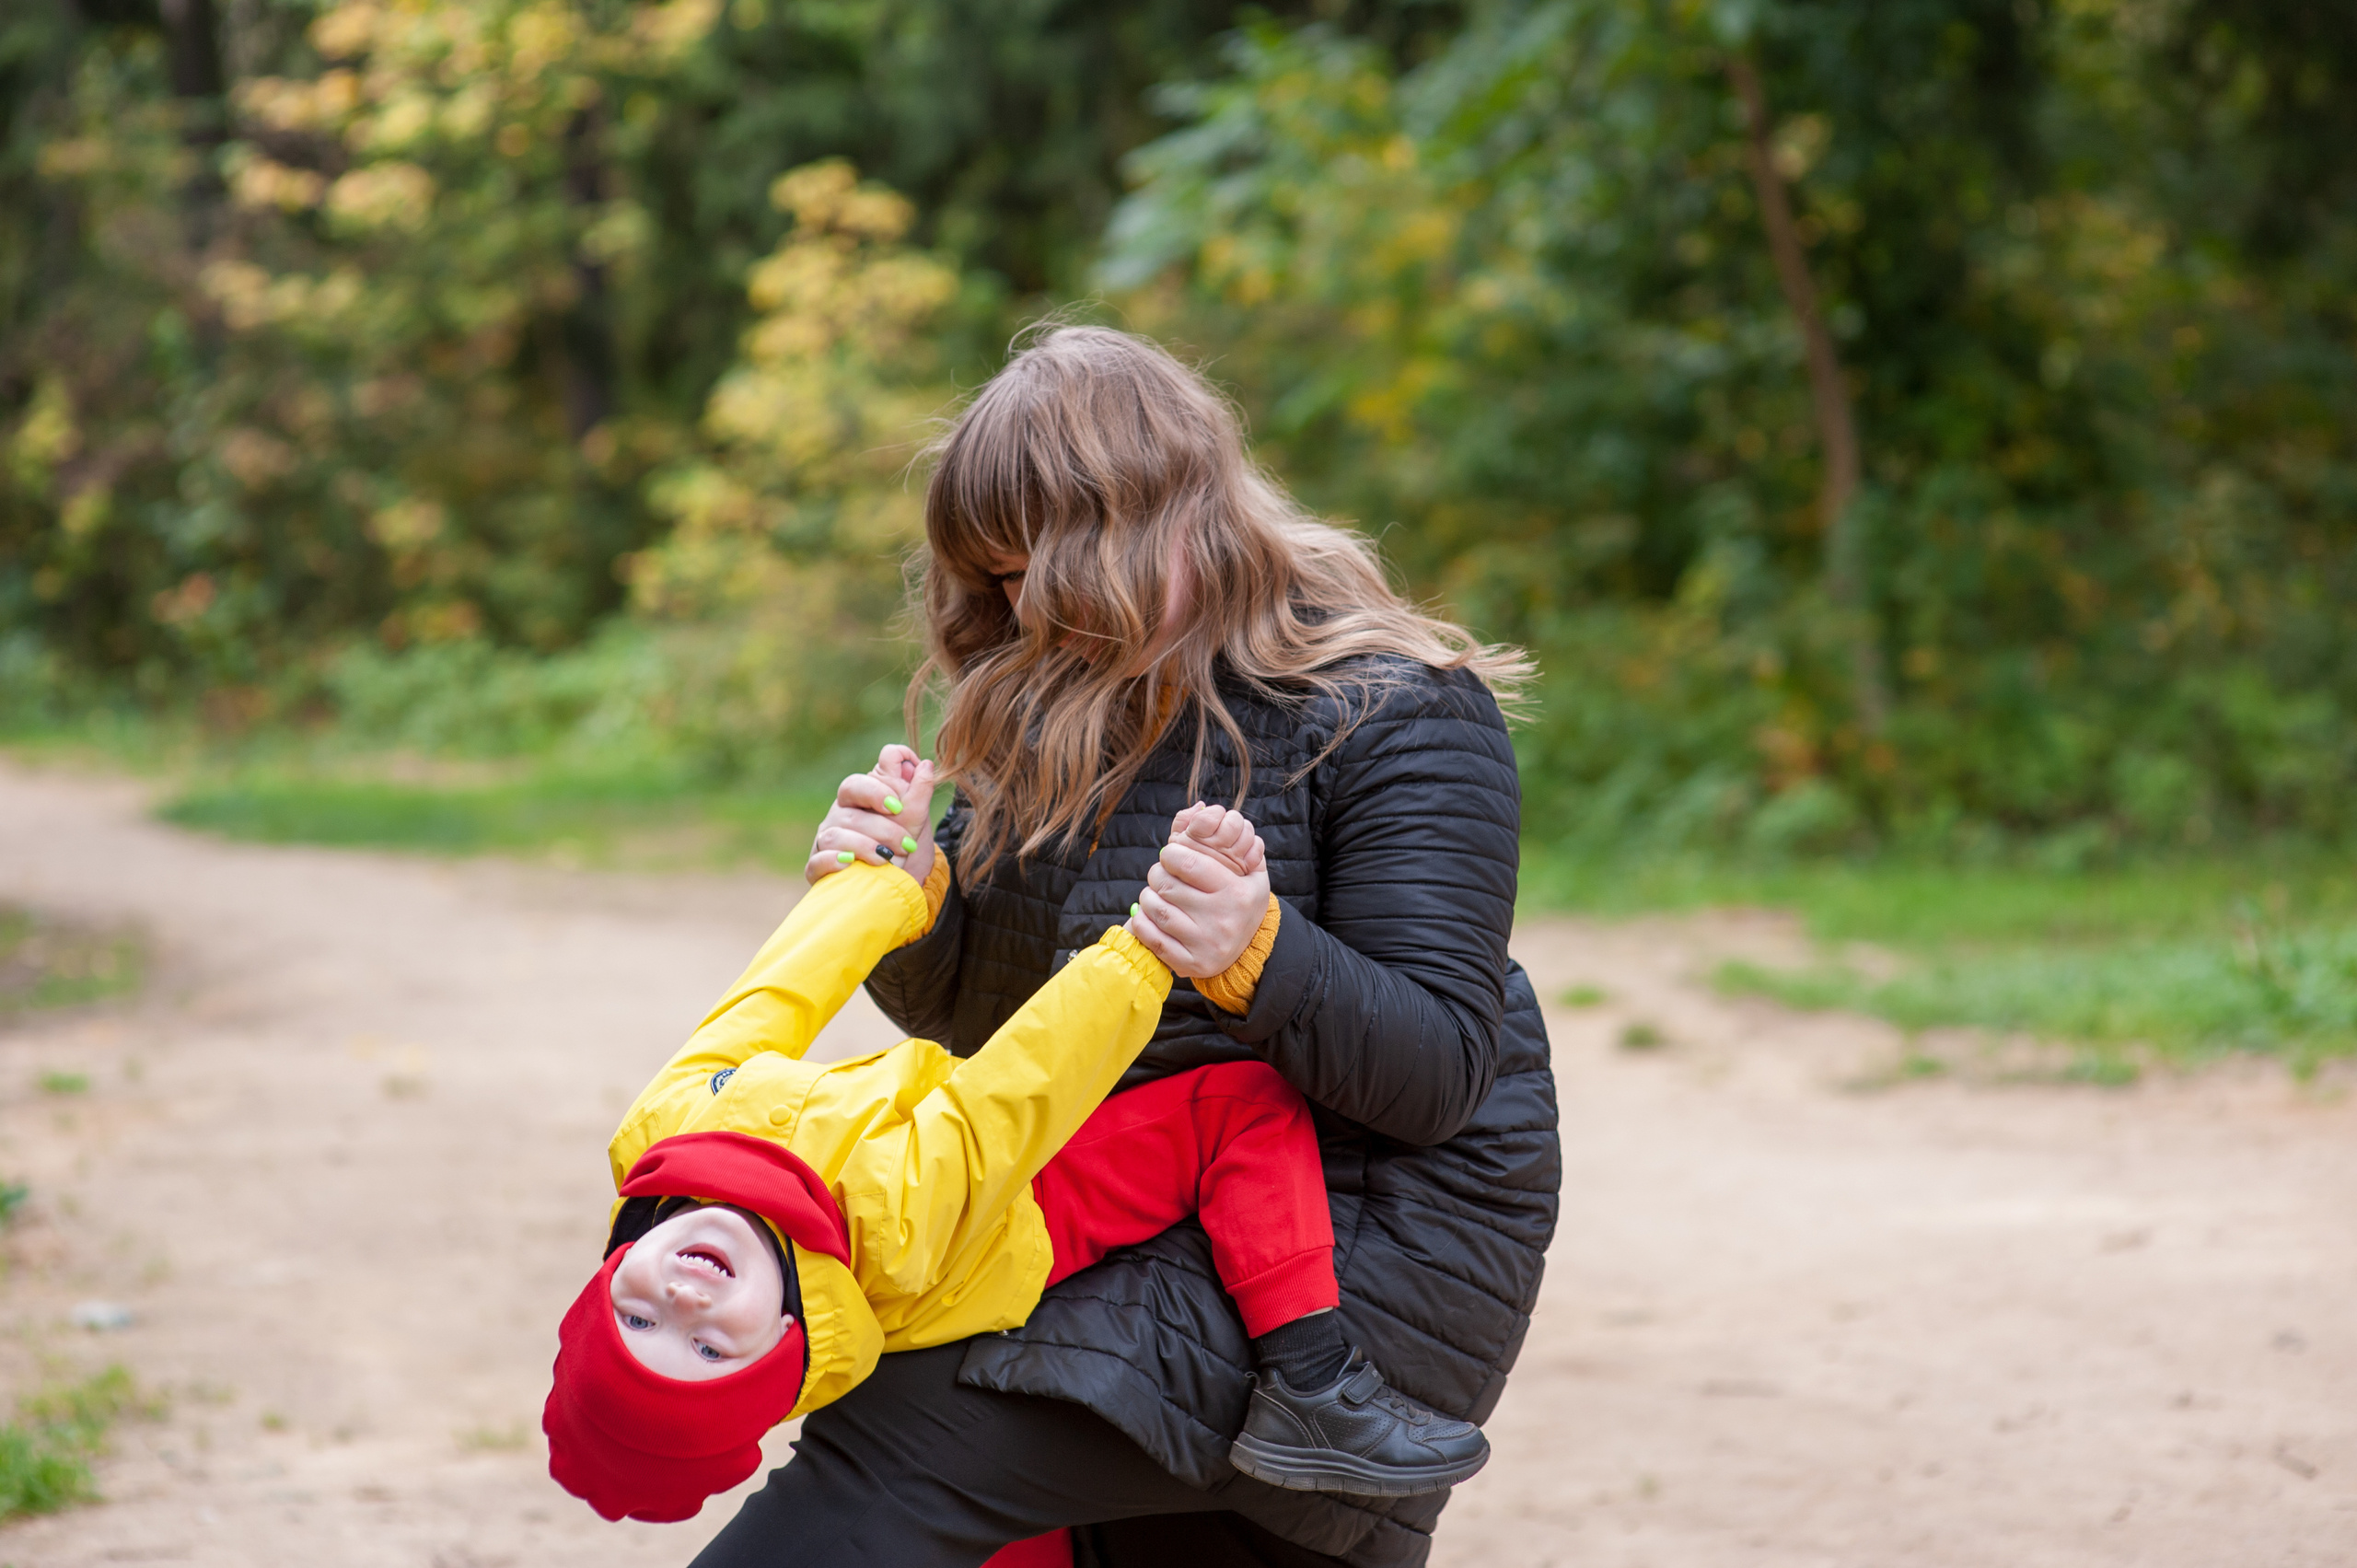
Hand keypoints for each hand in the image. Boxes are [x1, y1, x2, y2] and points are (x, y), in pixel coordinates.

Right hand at [806, 744, 939, 887]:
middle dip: (881, 828)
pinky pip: (816, 861)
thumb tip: (925, 765)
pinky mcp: (817, 868)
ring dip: (864, 846)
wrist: (892, 884)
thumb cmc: (898, 846)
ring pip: (834, 835)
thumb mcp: (913, 822)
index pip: (855, 784)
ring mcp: (825, 841)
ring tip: (887, 859)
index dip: (874, 790)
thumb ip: (918, 793)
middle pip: (847, 813)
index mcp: (857, 800)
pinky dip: (832, 861)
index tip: (897, 806)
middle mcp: (838, 816)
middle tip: (906, 844)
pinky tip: (850, 864)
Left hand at [1125, 803, 1269, 977]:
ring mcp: (1204, 943)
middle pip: (1167, 886)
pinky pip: (1151, 937)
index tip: (1170, 855)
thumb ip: (1230, 838)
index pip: (1188, 863)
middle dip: (1157, 874)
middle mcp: (1221, 919)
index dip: (1170, 854)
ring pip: (1156, 909)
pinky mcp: (1189, 963)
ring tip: (1154, 894)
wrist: (1250, 953)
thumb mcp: (1250, 871)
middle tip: (1160, 874)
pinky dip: (1141, 922)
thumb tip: (1199, 807)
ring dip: (1147, 897)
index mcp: (1235, 893)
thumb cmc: (1243, 902)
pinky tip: (1146, 914)